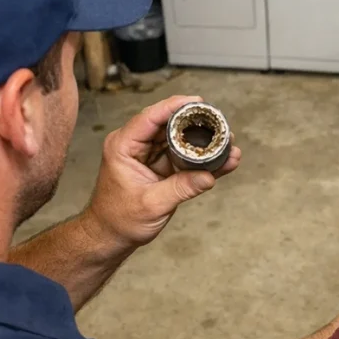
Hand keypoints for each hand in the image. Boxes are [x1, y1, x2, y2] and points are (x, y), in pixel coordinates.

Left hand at [84, 95, 240, 247]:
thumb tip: (208, 176)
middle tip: (219, 124)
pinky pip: (184, 157)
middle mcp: (135, 145)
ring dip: (203, 142)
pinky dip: (202, 159)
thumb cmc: (119, 220)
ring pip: (180, 139)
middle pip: (169, 124)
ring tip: (227, 143)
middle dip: (195, 123)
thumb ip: (180, 188)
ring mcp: (149, 155)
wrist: (111, 236)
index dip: (175, 106)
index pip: (150, 117)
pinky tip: (224, 160)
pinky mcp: (161, 166)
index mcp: (123, 146)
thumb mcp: (151, 205)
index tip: (198, 102)